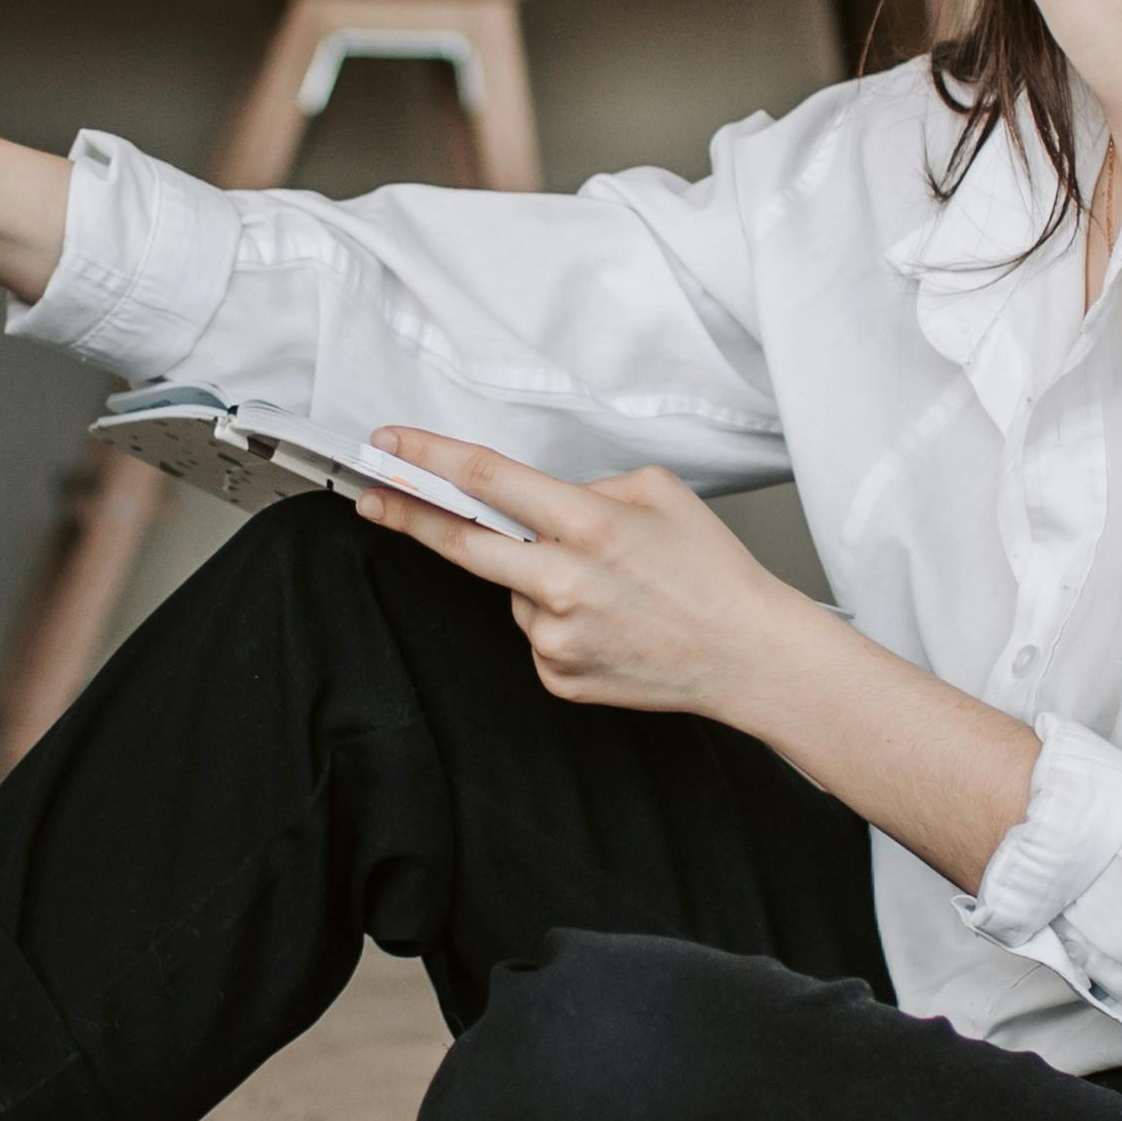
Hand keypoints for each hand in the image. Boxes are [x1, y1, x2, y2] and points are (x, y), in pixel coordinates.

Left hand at [350, 431, 820, 723]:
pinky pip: (534, 634)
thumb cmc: (712, 572)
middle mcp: (562, 581)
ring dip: (534, 579)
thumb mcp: (660, 491)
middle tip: (374, 498)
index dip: (427, 458)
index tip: (390, 446)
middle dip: (409, 514)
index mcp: (587, 523)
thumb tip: (537, 498)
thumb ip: (588, 486)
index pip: (485, 479)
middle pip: (459, 541)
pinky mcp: (557, 674)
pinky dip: (557, 621)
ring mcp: (554, 635)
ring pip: (511, 591)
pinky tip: (607, 622)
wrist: (747, 654)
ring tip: (606, 588)